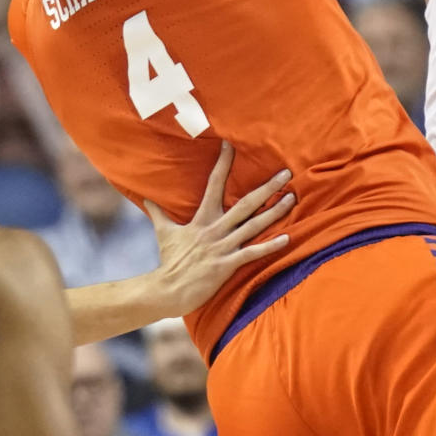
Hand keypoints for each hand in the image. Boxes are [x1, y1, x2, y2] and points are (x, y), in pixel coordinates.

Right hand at [144, 143, 293, 315]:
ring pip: (254, 226)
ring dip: (275, 212)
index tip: (231, 144)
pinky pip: (252, 253)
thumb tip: (144, 197)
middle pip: (245, 203)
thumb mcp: (164, 233)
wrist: (167, 290)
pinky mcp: (227, 265)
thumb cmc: (169, 261)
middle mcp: (215, 229)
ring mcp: (223, 247)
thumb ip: (158, 213)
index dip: (223, 164)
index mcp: (202, 218)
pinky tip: (286, 239)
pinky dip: (270, 247)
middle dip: (267, 188)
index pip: (214, 184)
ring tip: (292, 199)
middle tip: (286, 173)